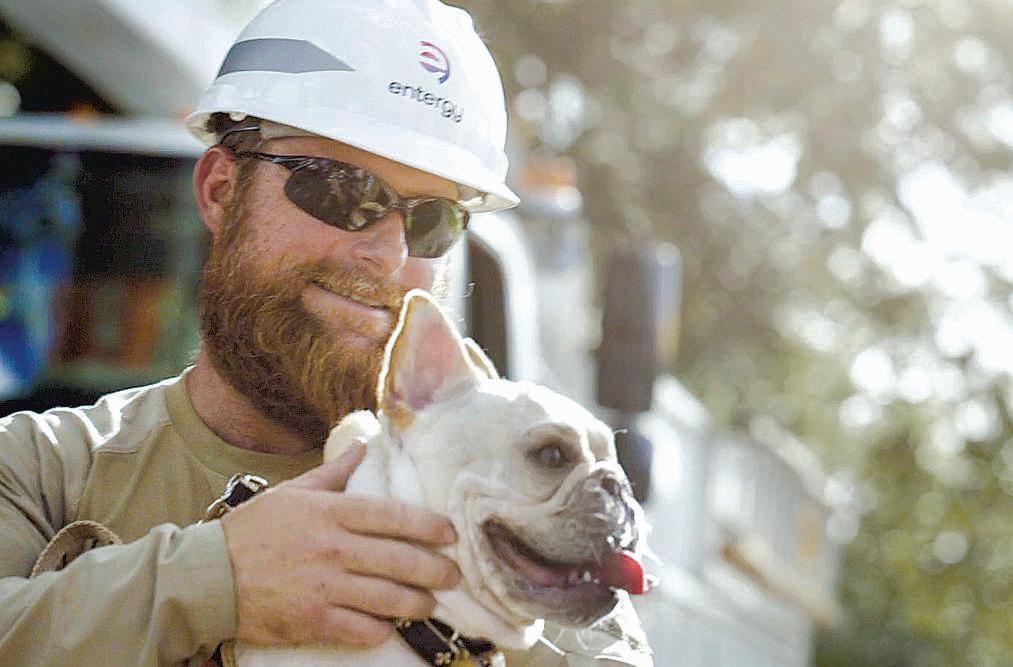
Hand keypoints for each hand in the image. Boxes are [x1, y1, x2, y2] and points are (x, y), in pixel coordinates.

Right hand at [220, 442, 459, 646]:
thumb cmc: (252, 530)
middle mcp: (333, 547)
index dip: (429, 525)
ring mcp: (324, 586)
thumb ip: (333, 473)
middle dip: (435, 570)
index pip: (393, 514)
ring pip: (388, 598)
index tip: (451, 534)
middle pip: (400, 559)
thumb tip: (363, 445)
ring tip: (430, 604)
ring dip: (417, 604)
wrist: (208, 576)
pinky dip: (381, 630)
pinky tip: (389, 628)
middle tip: (454, 575)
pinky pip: (361, 629)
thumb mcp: (292, 492)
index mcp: (330, 512)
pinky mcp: (312, 620)